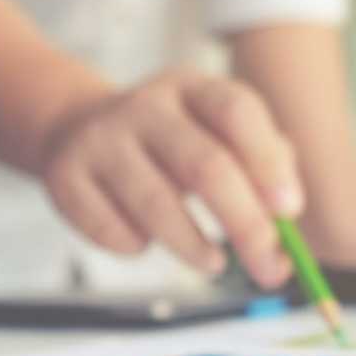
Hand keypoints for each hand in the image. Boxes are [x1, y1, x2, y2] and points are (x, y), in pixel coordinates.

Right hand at [41, 71, 303, 288]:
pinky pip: (113, 231)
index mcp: (191, 87)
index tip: (290, 210)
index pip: (236, 111)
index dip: (268, 161)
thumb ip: (259, 162)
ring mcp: (100, 140)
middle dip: (245, 225)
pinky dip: (138, 248)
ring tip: (215, 263)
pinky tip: (146, 240)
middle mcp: (144, 106)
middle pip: (204, 165)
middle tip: (269, 267)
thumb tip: (286, 218)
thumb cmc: (168, 142)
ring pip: (156, 205)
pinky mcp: (65, 178)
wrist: (75, 127)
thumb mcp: (214, 132)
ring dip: (194, 246)